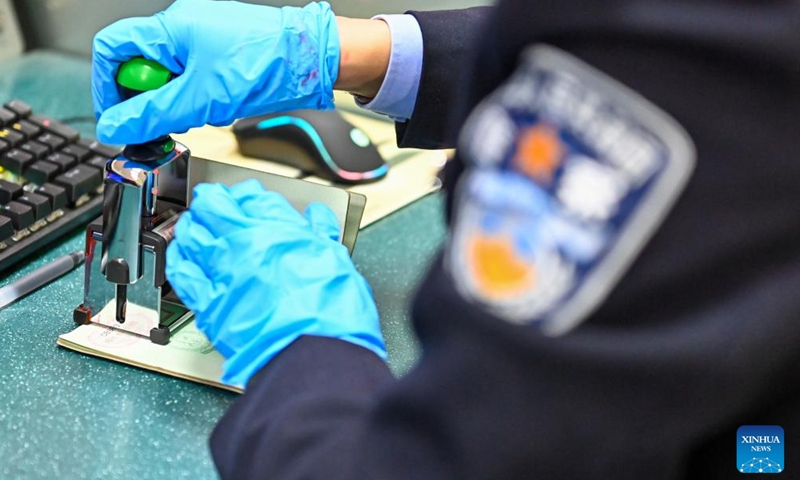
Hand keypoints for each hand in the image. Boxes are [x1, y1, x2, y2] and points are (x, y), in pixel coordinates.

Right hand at [92, 0, 339, 144]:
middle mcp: (184, 30)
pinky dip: (198, 100)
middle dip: (147, 99)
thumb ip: (153, 115)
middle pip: (140, 68)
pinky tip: (217, 106)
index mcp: (171, 28)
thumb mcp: (200, 98)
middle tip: (161, 122)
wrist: (314, 61)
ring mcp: (204, 43)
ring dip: (176, 103)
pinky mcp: (222, 59)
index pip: (113, 51)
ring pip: (169, 80)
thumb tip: (116, 128)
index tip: (116, 118)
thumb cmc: (267, 64)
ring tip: (200, 112)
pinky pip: (194, 82)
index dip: (107, 87)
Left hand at [165, 180, 385, 387]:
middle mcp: (245, 244)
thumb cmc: (330, 313)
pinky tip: (181, 256)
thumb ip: (321, 235)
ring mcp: (222, 271)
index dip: (246, 195)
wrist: (313, 354)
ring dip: (191, 225)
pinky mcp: (208, 302)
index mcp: (278, 230)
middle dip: (212, 202)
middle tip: (214, 205)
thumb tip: (318, 218)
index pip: (251, 196)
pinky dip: (178, 259)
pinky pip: (181, 272)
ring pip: (191, 234)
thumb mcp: (336, 261)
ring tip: (193, 225)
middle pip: (214, 206)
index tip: (246, 200)